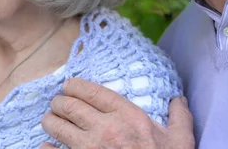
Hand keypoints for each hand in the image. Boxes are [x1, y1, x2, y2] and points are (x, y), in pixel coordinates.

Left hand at [40, 78, 193, 148]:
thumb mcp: (180, 140)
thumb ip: (179, 117)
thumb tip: (178, 99)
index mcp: (127, 116)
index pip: (90, 90)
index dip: (74, 85)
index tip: (69, 86)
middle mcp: (105, 129)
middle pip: (68, 105)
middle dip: (59, 102)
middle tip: (59, 104)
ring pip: (56, 125)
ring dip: (51, 121)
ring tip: (51, 120)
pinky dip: (47, 147)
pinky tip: (48, 145)